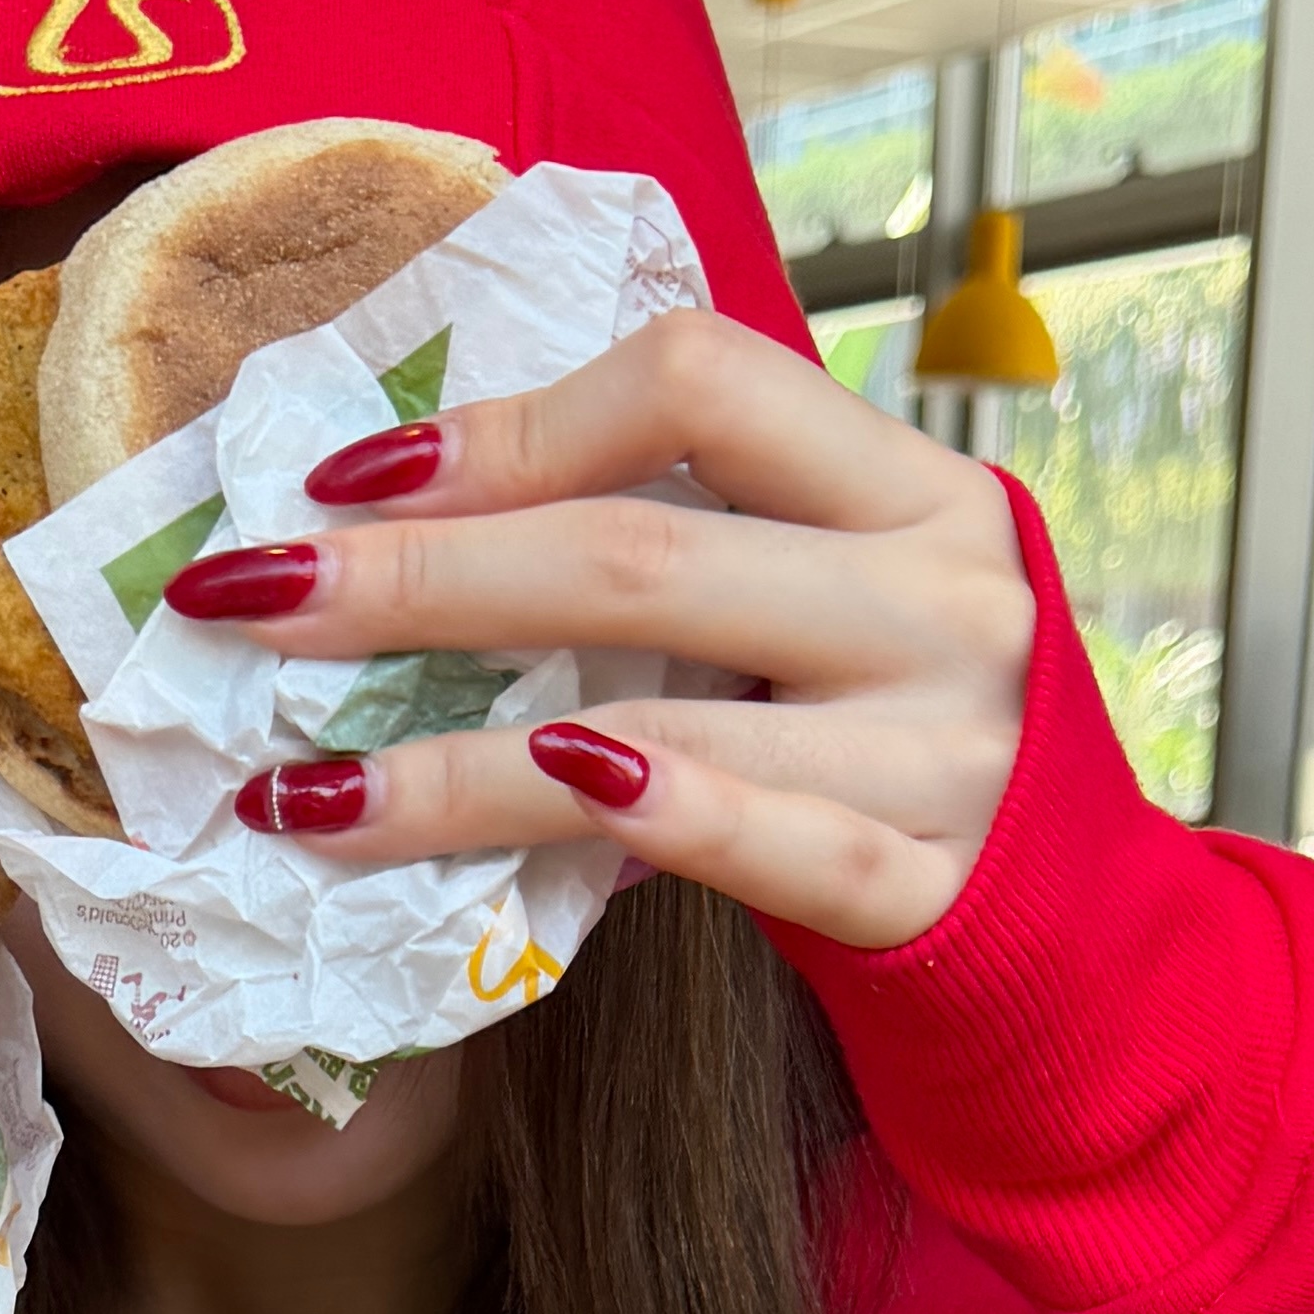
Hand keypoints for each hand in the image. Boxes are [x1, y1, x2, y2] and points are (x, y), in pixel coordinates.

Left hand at [166, 311, 1036, 953]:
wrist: (1070, 935)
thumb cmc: (895, 742)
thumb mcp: (833, 599)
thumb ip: (692, 538)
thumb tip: (401, 509)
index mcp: (911, 486)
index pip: (696, 379)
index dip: (506, 420)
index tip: (347, 478)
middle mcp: (941, 595)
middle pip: (637, 552)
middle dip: (412, 578)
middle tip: (243, 604)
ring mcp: (945, 747)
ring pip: (659, 719)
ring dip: (447, 758)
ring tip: (293, 788)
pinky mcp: (928, 888)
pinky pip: (764, 847)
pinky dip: (643, 816)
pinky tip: (525, 801)